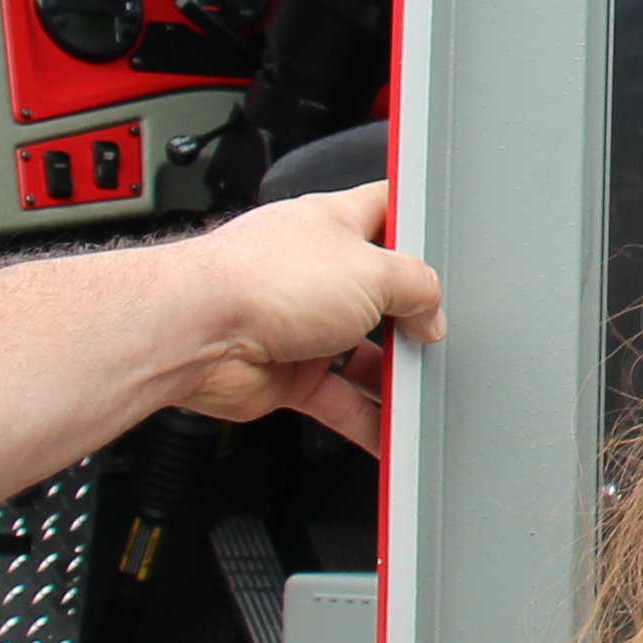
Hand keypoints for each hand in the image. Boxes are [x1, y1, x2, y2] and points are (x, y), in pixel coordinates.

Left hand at [170, 183, 447, 453]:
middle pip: (380, 294)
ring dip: (389, 375)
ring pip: (361, 353)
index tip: (445, 254)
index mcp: (333, 223)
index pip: (387, 212)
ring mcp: (299, 324)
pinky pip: (337, 398)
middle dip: (409, 318)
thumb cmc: (259, 280)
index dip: (418, 228)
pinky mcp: (286, 373)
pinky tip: (387, 429)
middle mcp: (315, 272)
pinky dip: (364, 418)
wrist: (196, 332)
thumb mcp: (373, 270)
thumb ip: (417, 288)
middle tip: (433, 333)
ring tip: (417, 388)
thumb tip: (431, 313)